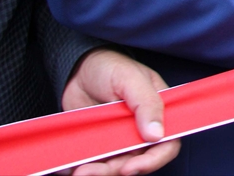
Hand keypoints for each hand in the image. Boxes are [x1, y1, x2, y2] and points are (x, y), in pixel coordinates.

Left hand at [62, 48, 179, 175]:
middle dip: (116, 170)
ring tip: (78, 171)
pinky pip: (92, 163)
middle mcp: (141, 132)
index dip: (153, 161)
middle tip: (91, 172)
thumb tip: (156, 135)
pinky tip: (66, 167)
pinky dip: (79, 168)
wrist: (78, 71)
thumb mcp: (131, 79)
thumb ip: (146, 103)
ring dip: (97, 173)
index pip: (167, 145)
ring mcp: (119, 140)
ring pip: (113, 167)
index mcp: (158, 115)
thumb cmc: (111, 67)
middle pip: (137, 162)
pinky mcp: (98, 145)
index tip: (130, 167)